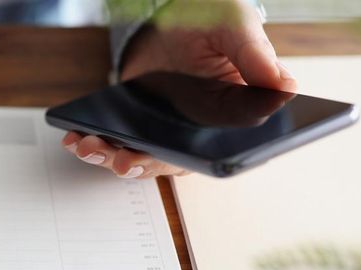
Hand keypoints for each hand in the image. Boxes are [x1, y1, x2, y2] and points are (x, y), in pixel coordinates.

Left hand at [64, 0, 297, 177]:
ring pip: (143, 158)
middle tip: (124, 162)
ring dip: (114, 158)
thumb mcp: (235, 27)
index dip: (201, 162)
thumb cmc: (215, 20)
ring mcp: (169, 132)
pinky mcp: (140, 126)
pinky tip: (75, 138)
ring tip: (90, 147)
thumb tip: (285, 87)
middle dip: (146, 164)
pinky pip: (119, 144)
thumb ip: (255, 56)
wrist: (177, 14)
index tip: (173, 159)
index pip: (224, 150)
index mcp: (237, 116)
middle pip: (175, 162)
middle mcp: (203, 133)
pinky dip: (96, 145)